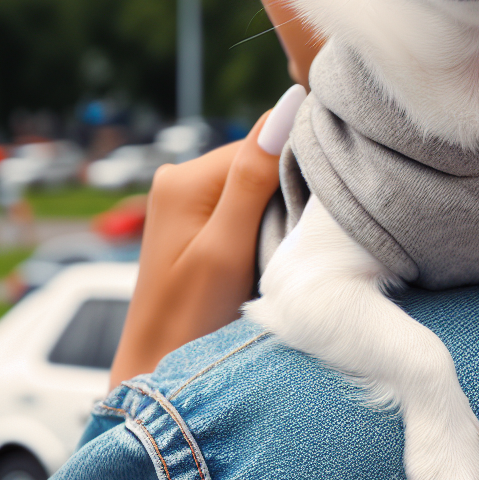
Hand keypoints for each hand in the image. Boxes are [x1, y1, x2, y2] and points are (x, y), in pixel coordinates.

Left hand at [109, 85, 305, 387]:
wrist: (157, 376)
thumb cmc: (188, 322)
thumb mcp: (226, 250)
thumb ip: (254, 178)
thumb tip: (290, 103)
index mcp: (184, 177)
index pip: (264, 142)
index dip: (301, 169)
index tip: (321, 210)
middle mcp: (181, 179)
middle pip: (261, 162)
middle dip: (289, 192)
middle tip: (299, 240)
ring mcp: (187, 201)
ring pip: (258, 184)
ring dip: (281, 210)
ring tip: (284, 251)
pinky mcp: (198, 223)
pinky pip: (247, 205)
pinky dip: (267, 224)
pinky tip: (271, 253)